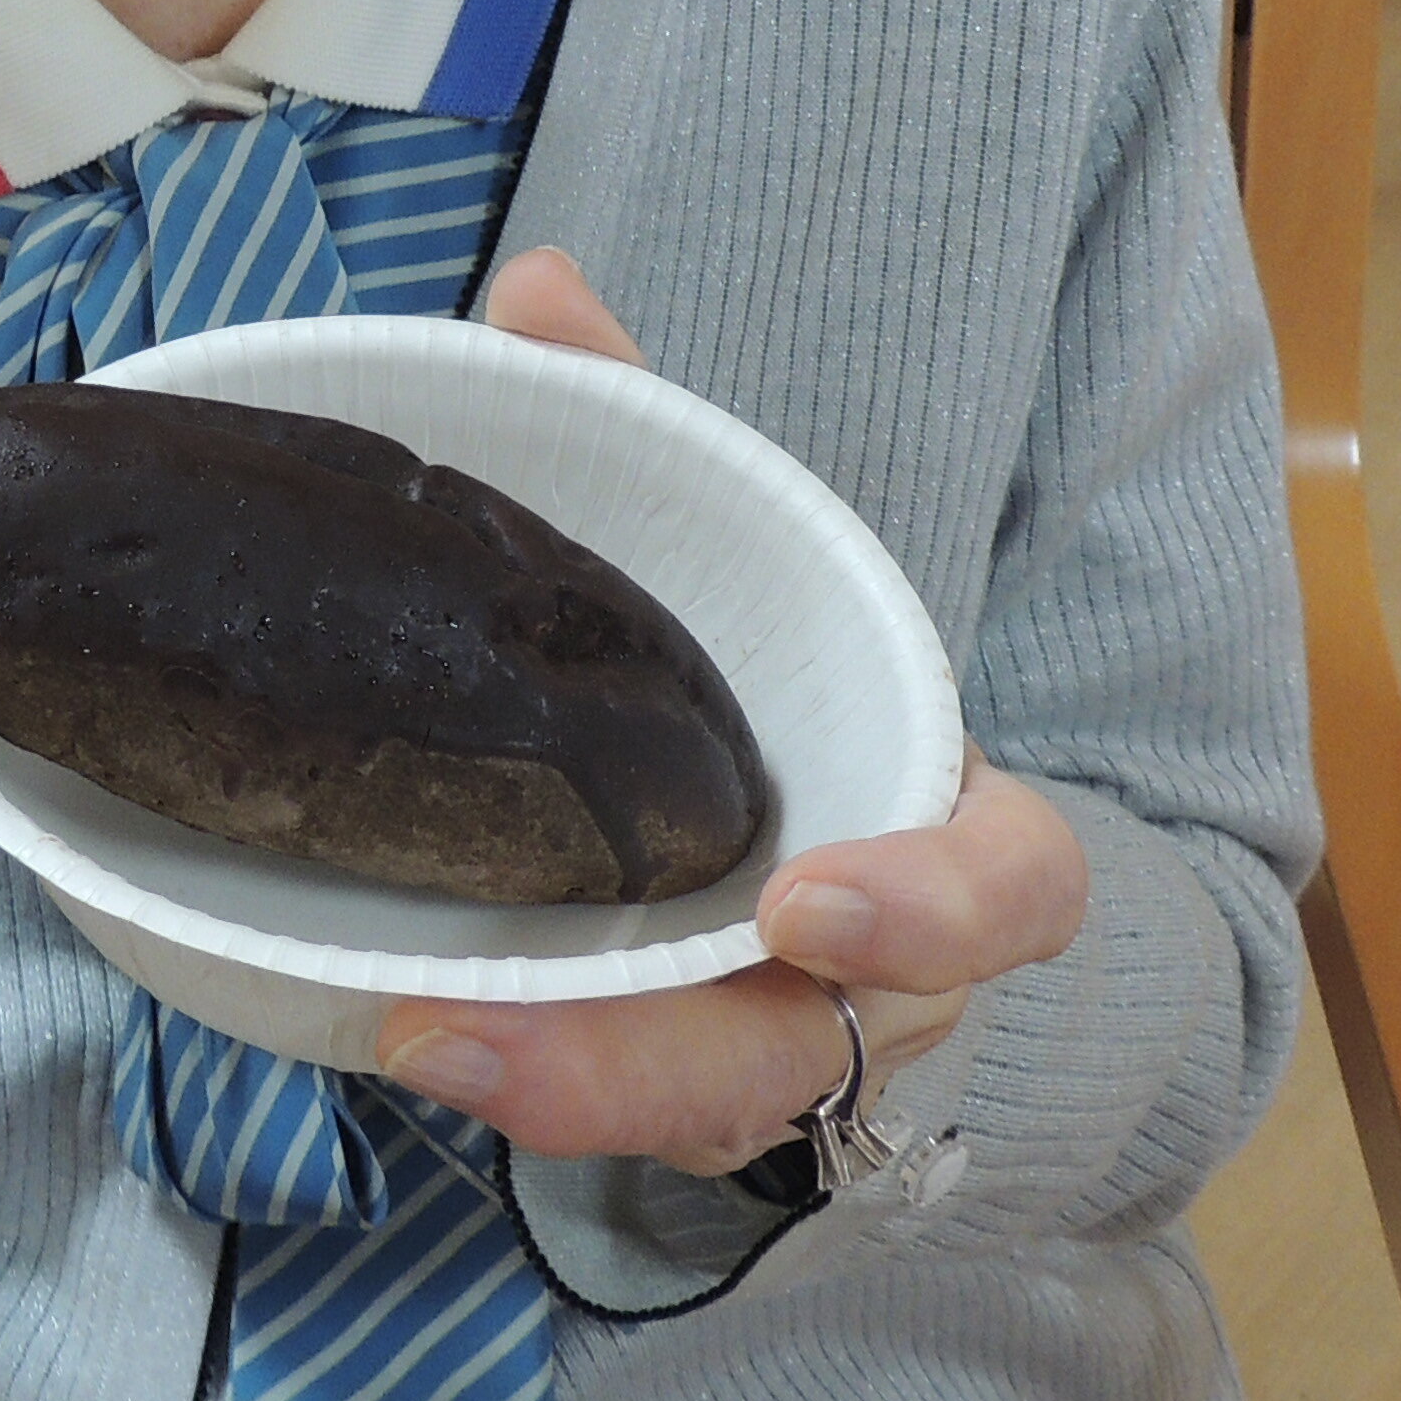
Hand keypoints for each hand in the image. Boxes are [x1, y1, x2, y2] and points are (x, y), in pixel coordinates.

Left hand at [366, 254, 1091, 1175]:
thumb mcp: (759, 567)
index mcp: (947, 829)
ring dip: (558, 1087)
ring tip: (414, 1039)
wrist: (834, 847)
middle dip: (652, 1060)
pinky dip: (519, 1075)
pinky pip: (616, 1110)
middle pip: (804, 1053)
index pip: (1008, 889)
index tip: (802, 901)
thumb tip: (537, 289)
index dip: (928, 906)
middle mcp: (880, 975)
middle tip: (480, 1027)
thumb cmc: (795, 694)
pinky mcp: (681, 1090)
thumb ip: (664, 438)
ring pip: (699, 1109)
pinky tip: (392, 1027)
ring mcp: (779, 1047)